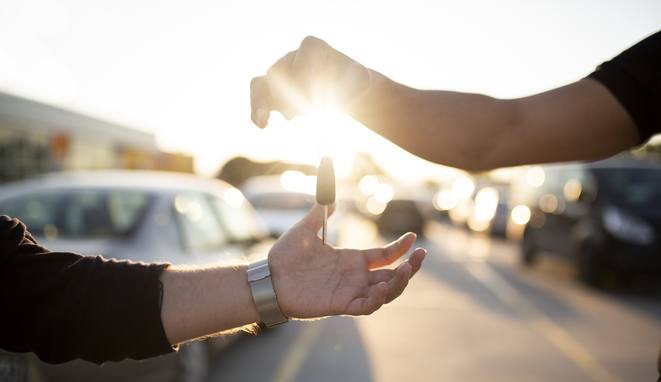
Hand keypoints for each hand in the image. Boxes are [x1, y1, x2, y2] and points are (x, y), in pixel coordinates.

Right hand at [250, 36, 371, 127]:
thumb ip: (360, 79)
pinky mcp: (275, 92)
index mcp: (312, 47)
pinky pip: (259, 97)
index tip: (318, 98)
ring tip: (264, 121)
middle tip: (303, 112)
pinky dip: (257, 111)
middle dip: (289, 95)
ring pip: (262, 84)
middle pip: (280, 73)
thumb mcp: (361, 79)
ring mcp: (280, 74)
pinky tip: (261, 125)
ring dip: (261, 103)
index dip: (306, 79)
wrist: (343, 89)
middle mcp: (291, 57)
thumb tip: (363, 82)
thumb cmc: (353, 82)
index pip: (301, 60)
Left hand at [268, 204, 425, 317]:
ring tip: (408, 269)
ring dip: (399, 283)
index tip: (413, 237)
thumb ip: (320, 212)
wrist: (268, 277)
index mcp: (351, 260)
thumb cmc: (285, 256)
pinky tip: (383, 285)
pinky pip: (366, 306)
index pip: (384, 256)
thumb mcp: (305, 228)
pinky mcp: (340, 305)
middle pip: (392, 275)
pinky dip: (378, 298)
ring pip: (385, 292)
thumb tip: (330, 195)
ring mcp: (349, 292)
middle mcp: (355, 277)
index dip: (401, 248)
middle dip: (411, 267)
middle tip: (422, 255)